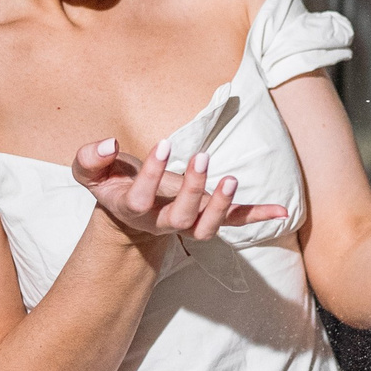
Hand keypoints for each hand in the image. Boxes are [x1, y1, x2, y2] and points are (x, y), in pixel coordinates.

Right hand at [72, 136, 288, 242]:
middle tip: (202, 157)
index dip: (151, 174)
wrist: (127, 210)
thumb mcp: (88, 171)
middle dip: (192, 189)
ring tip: (230, 179)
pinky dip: (256, 216)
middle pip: (180, 218)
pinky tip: (282, 211)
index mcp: (132, 208)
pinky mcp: (205, 214)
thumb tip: (110, 144)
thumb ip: (89, 159)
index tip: (162, 143)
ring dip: (221, 206)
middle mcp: (161, 221)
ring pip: (205, 227)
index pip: (141, 199)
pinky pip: (234, 221)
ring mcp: (186, 221)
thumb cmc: (110, 183)